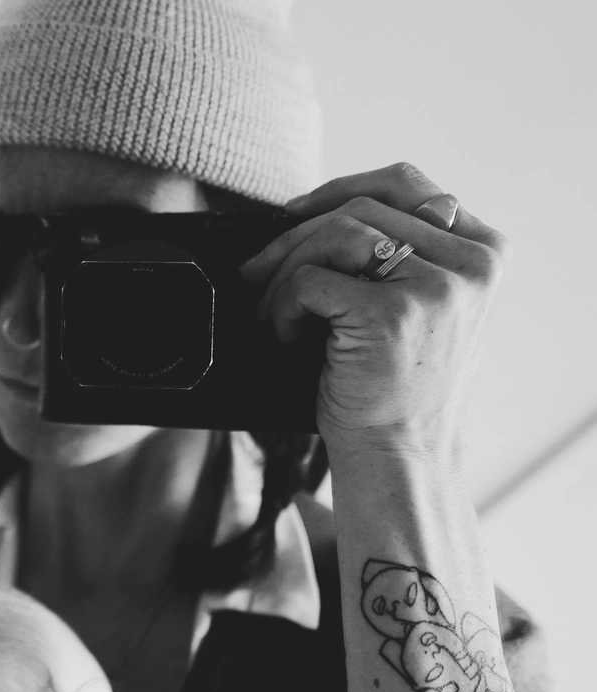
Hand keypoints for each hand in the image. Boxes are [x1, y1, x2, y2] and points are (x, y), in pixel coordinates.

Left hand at [239, 163, 510, 454]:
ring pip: (334, 234)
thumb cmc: (400, 390)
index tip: (295, 213)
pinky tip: (284, 334)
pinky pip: (311, 279)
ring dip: (283, 269)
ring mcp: (436, 287)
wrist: (400, 457)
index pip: (406, 185)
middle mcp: (471, 265)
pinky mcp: (392, 314)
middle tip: (256, 269)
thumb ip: (408, 253)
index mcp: (485, 253)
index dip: (341, 189)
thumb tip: (330, 207)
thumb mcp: (426, 309)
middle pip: (362, 207)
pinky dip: (282, 304)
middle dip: (295, 234)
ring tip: (269, 308)